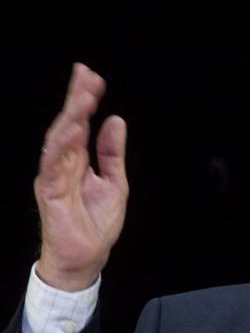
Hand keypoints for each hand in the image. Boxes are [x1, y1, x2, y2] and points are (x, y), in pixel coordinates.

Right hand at [35, 63, 128, 291]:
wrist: (88, 256)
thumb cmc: (96, 223)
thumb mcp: (115, 182)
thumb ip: (112, 153)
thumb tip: (115, 122)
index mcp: (78, 160)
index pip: (80, 123)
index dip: (85, 100)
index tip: (93, 78)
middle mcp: (64, 165)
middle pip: (68, 125)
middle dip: (76, 100)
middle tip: (85, 77)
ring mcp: (55, 177)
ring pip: (59, 141)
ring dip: (70, 118)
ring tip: (82, 99)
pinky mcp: (51, 193)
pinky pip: (54, 166)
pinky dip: (62, 147)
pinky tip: (72, 131)